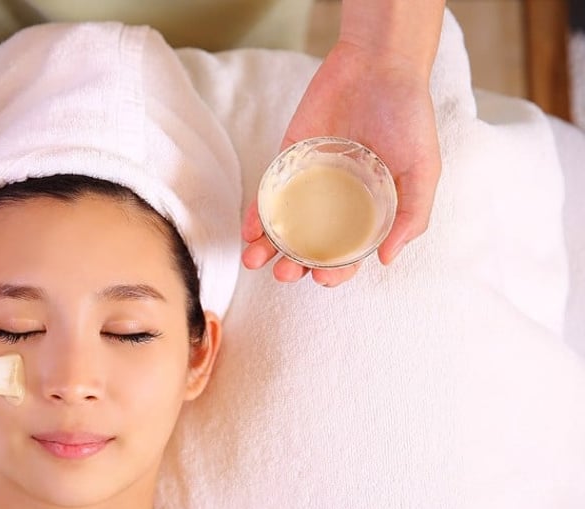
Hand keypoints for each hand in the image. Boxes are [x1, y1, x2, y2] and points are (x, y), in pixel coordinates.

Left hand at [242, 40, 440, 286]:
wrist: (378, 65)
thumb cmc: (408, 116)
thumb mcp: (423, 168)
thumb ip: (412, 214)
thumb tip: (386, 259)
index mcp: (369, 210)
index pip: (349, 253)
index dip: (336, 272)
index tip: (323, 279)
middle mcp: (337, 203)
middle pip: (310, 246)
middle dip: (296, 266)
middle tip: (287, 274)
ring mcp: (309, 183)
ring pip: (284, 227)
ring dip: (267, 249)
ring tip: (256, 261)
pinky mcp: (286, 161)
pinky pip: (267, 195)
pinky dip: (256, 215)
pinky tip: (249, 231)